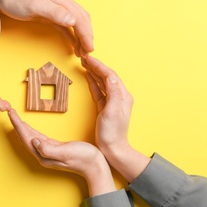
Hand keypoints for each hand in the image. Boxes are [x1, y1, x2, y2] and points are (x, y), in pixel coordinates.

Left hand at [0, 0, 93, 56]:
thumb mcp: (33, 4)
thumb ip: (54, 12)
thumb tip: (73, 21)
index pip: (79, 18)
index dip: (86, 34)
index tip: (89, 49)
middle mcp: (61, 2)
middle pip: (81, 20)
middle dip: (87, 37)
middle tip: (88, 54)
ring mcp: (56, 8)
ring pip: (75, 23)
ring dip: (81, 37)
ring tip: (82, 52)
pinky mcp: (49, 14)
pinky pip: (65, 25)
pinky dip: (72, 35)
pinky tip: (73, 44)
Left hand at [8, 109, 115, 196]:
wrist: (95, 166)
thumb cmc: (84, 158)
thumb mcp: (66, 152)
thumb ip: (49, 149)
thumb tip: (34, 142)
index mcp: (44, 155)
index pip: (26, 137)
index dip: (17, 125)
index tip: (11, 113)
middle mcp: (43, 155)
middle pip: (25, 137)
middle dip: (17, 124)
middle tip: (10, 111)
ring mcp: (48, 152)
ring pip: (30, 137)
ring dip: (22, 127)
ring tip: (15, 117)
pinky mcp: (54, 148)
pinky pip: (38, 138)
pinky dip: (32, 130)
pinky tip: (29, 127)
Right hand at [82, 56, 149, 181]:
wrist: (113, 149)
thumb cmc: (112, 133)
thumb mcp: (113, 111)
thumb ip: (113, 93)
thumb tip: (110, 76)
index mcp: (123, 96)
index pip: (110, 75)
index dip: (99, 65)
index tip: (88, 58)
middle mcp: (119, 96)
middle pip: (107, 76)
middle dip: (95, 66)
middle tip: (84, 57)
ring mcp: (112, 101)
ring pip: (102, 81)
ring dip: (93, 71)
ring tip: (84, 63)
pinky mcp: (105, 106)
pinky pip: (98, 90)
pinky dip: (92, 81)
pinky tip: (88, 76)